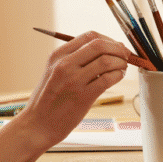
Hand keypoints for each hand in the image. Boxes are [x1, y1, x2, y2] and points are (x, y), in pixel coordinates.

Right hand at [16, 31, 129, 150]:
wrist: (37, 125)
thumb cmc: (48, 100)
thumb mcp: (53, 72)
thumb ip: (73, 59)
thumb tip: (105, 49)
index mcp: (58, 55)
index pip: (89, 36)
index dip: (108, 39)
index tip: (116, 46)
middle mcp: (65, 64)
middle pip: (100, 45)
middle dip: (118, 49)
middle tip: (125, 56)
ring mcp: (74, 80)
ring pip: (107, 60)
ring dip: (120, 63)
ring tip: (122, 68)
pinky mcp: (83, 96)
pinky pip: (108, 79)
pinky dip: (118, 75)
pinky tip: (118, 77)